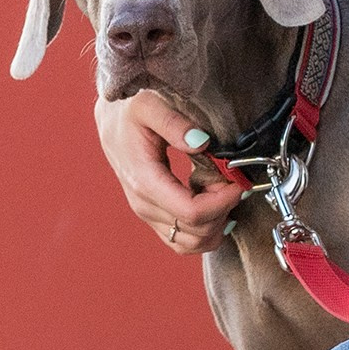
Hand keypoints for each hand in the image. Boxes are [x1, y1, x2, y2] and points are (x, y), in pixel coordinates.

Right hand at [95, 91, 244, 254]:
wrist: (111, 122)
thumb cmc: (129, 113)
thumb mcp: (149, 106)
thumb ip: (174, 124)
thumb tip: (201, 143)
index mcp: (144, 181)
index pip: (191, 212)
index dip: (222, 202)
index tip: (237, 183)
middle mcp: (144, 204)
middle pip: (195, 231)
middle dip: (223, 210)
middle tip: (232, 183)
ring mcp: (148, 215)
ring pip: (191, 243)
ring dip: (216, 224)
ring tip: (222, 194)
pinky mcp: (153, 218)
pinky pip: (182, 242)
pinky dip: (204, 232)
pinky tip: (214, 208)